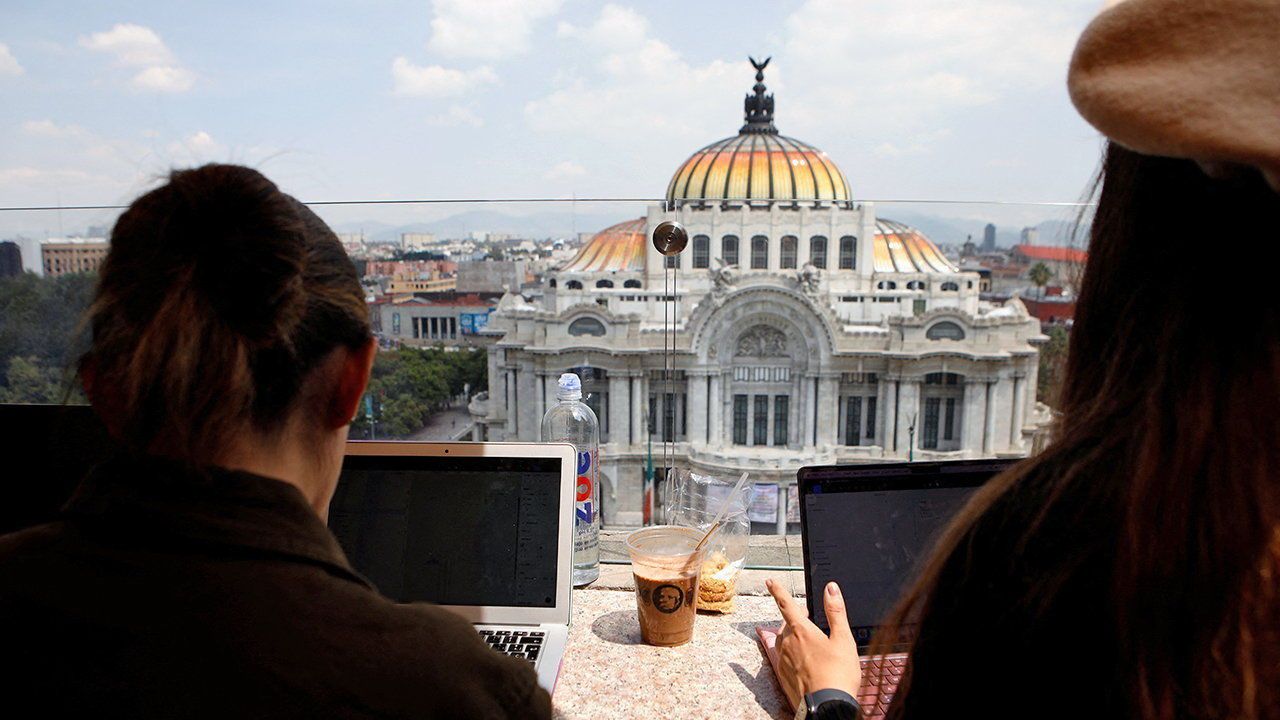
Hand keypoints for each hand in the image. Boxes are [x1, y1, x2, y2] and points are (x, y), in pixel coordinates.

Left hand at [766, 578, 861, 708]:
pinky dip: (788, 653)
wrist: (828, 706)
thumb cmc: (838, 674)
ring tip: (807, 640)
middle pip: (786, 624)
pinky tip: (800, 659)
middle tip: (808, 619)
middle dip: (795, 618)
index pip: (786, 604)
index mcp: (802, 631)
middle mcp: (788, 643)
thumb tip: (830, 589)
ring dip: (792, 636)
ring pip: (783, 641)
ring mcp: (784, 660)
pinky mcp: (783, 676)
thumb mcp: (843, 639)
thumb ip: (835, 612)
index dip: (778, 590)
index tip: (769, 581)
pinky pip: (781, 658)